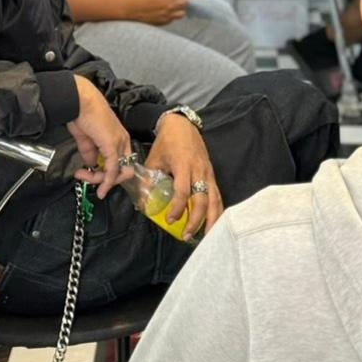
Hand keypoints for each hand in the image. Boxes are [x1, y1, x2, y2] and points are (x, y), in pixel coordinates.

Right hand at [70, 77, 134, 196]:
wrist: (80, 102)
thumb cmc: (82, 114)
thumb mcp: (86, 138)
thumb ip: (90, 153)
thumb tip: (91, 166)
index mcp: (118, 137)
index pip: (120, 161)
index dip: (110, 173)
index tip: (94, 177)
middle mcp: (123, 141)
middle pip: (122, 170)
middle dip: (106, 180)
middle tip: (87, 179)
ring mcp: (119, 143)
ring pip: (116, 172)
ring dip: (99, 180)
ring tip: (82, 176)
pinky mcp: (112, 146)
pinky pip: (112, 170)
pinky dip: (106, 182)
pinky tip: (100, 188)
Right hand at [127, 0, 191, 25]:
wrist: (127, 7)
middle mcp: (169, 5)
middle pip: (185, 2)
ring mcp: (166, 15)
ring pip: (182, 13)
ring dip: (180, 8)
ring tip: (173, 3)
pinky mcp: (162, 22)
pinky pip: (173, 19)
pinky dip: (173, 15)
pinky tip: (166, 10)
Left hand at [145, 114, 223, 238]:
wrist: (183, 125)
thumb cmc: (167, 142)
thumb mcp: (154, 158)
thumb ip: (149, 179)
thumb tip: (143, 202)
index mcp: (184, 166)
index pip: (183, 191)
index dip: (178, 207)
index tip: (171, 219)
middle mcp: (199, 171)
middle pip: (202, 199)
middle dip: (196, 220)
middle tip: (185, 235)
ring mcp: (208, 173)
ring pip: (215, 200)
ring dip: (211, 219)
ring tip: (206, 236)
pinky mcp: (212, 175)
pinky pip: (217, 195)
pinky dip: (217, 210)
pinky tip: (214, 223)